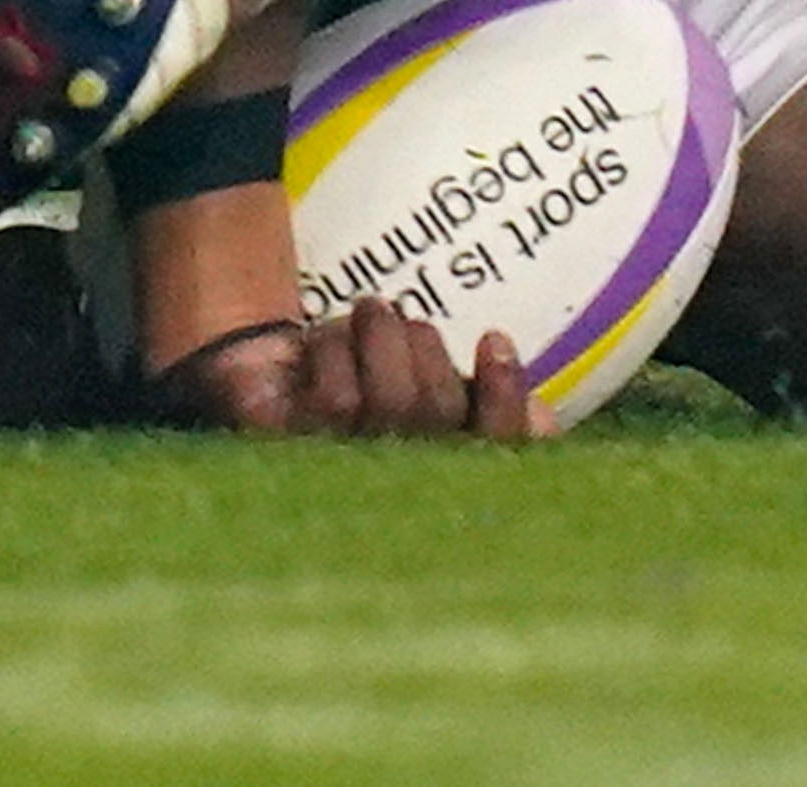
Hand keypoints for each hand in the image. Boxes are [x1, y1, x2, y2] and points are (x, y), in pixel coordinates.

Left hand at [148, 301, 548, 440]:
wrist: (263, 375)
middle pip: (435, 412)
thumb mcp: (428, 392)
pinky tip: (320, 341)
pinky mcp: (286, 457)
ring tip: (364, 316)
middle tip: (397, 317)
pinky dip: (332, 348)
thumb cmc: (360, 386)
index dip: (502, 402)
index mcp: (436, 478)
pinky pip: (333, 398)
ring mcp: (335, 477)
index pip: (493, 455)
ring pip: (385, 401)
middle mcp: (388, 489)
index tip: (494, 337)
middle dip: (420, 345)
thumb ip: (485, 410)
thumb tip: (544, 423)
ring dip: (376, 335)